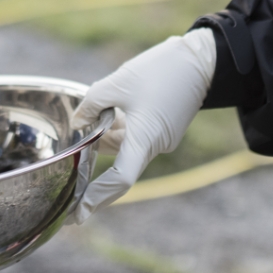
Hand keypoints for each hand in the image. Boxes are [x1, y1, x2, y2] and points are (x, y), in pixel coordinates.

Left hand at [69, 28, 215, 222]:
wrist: (201, 60)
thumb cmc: (161, 69)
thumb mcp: (118, 82)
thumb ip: (92, 104)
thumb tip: (78, 122)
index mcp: (145, 138)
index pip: (120, 178)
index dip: (97, 197)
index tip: (79, 212)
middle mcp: (155, 145)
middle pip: (119, 164)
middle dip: (95, 162)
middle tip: (71, 164)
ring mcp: (161, 138)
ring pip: (126, 147)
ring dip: (107, 138)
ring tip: (92, 118)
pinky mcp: (164, 129)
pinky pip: (135, 136)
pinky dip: (120, 129)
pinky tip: (110, 111)